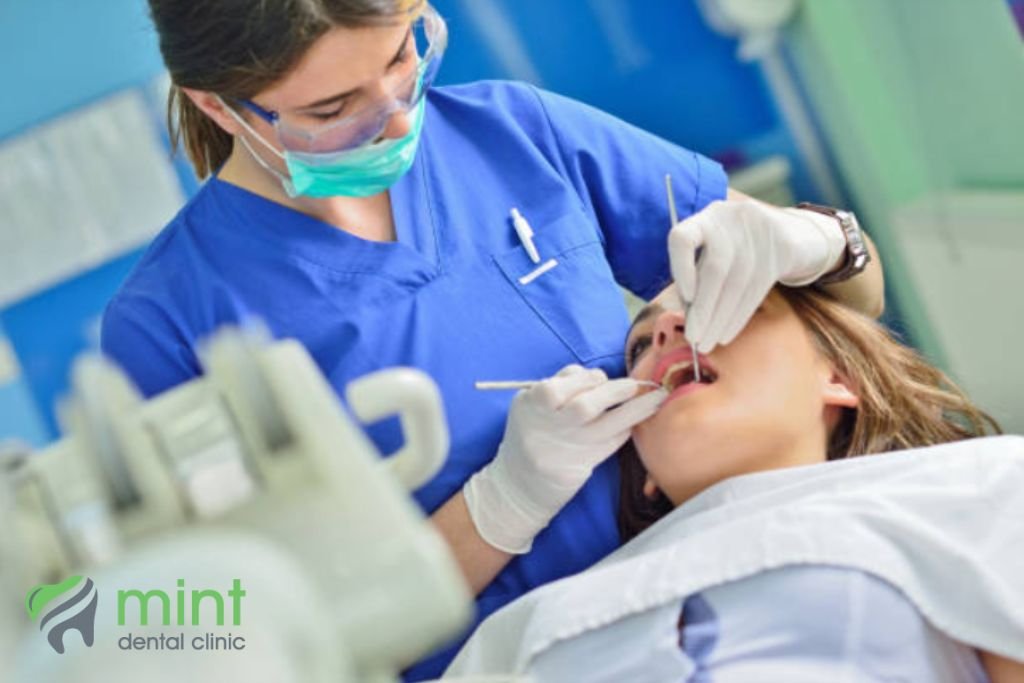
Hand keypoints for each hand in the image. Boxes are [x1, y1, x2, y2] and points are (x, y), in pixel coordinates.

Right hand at [463, 365, 665, 553]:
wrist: (519, 486)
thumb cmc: (530, 435)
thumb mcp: (530, 406)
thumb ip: (560, 387)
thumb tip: (599, 377)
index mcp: (528, 407)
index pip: (555, 388)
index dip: (583, 379)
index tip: (598, 378)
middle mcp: (546, 429)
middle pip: (584, 407)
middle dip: (614, 392)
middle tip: (633, 386)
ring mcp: (565, 450)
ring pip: (606, 426)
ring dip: (635, 410)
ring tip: (656, 399)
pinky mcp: (580, 468)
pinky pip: (610, 445)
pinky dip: (624, 432)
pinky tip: (632, 425)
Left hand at [668, 200, 844, 352]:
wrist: (791, 233)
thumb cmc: (739, 251)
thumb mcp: (713, 255)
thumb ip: (693, 278)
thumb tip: (675, 308)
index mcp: (705, 219)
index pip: (683, 238)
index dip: (680, 268)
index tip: (685, 297)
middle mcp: (730, 219)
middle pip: (715, 269)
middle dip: (702, 310)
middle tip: (693, 339)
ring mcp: (759, 230)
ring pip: (737, 283)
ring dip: (719, 319)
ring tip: (707, 343)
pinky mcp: (782, 247)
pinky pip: (757, 288)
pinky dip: (738, 316)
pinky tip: (726, 334)